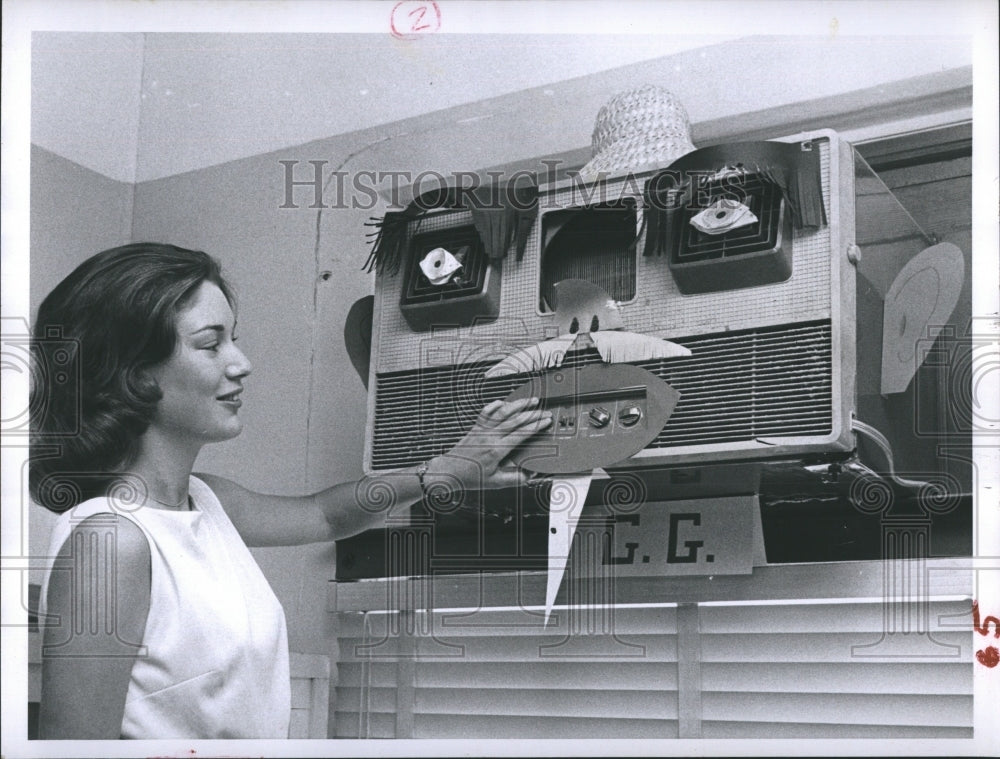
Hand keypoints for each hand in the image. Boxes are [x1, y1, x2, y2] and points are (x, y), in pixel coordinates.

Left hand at [424, 397, 551, 498]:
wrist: (449, 471)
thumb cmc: (470, 477)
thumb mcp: (496, 483)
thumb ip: (515, 479)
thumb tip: (530, 475)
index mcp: (496, 450)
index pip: (521, 434)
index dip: (536, 426)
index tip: (546, 422)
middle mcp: (489, 437)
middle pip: (515, 420)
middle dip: (533, 414)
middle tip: (545, 411)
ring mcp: (482, 430)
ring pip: (502, 412)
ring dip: (518, 404)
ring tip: (530, 400)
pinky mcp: (475, 427)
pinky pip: (486, 412)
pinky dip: (495, 405)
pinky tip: (504, 402)